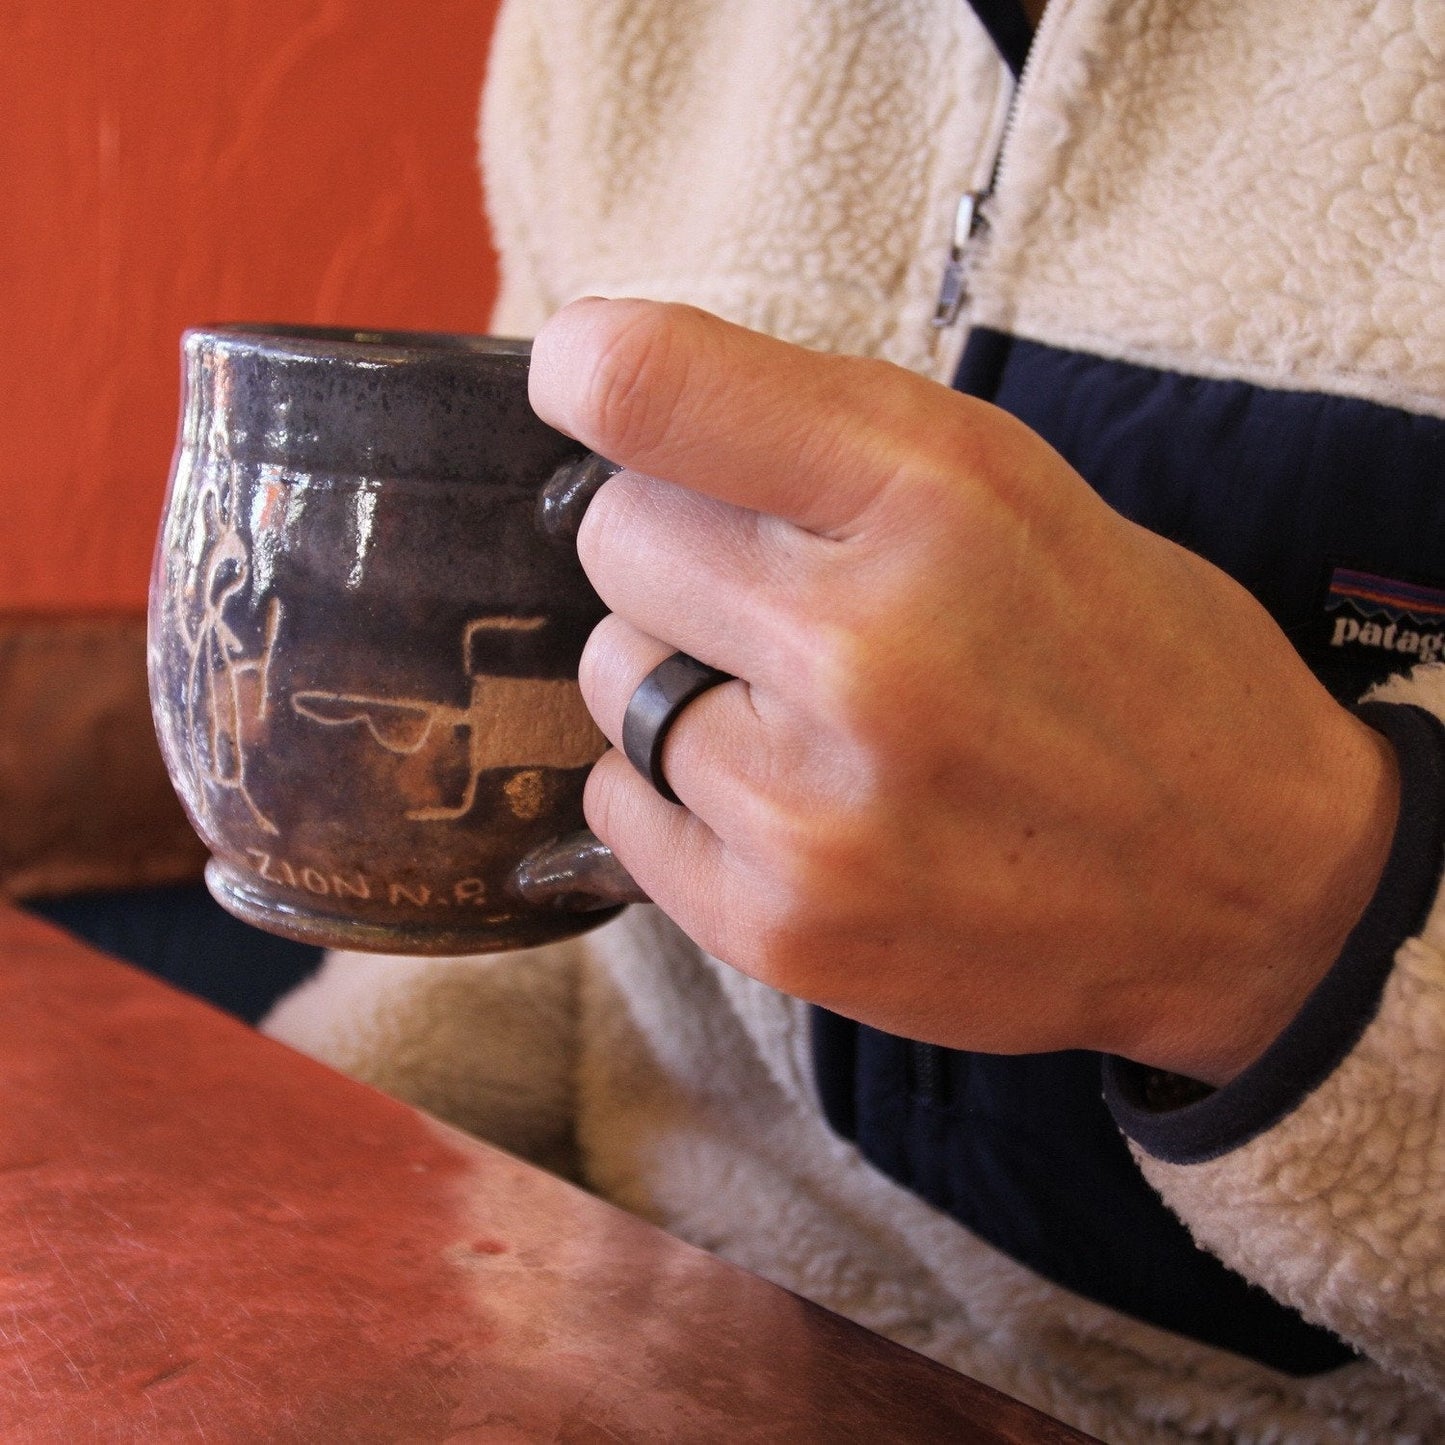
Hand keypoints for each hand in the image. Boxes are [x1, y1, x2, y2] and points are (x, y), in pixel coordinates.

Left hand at [529, 299, 1398, 1084]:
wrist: (1245, 892)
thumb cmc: (1127, 666)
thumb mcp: (1018, 490)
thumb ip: (818, 432)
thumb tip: (610, 395)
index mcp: (938, 499)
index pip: (651, 389)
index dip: (591, 373)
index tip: (588, 386)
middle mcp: (864, 652)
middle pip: (612, 538)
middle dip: (680, 550)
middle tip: (787, 595)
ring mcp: (812, 811)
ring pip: (609, 676)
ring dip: (682, 677)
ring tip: (811, 714)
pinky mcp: (779, 927)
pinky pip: (619, 800)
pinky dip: (678, 788)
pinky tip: (790, 796)